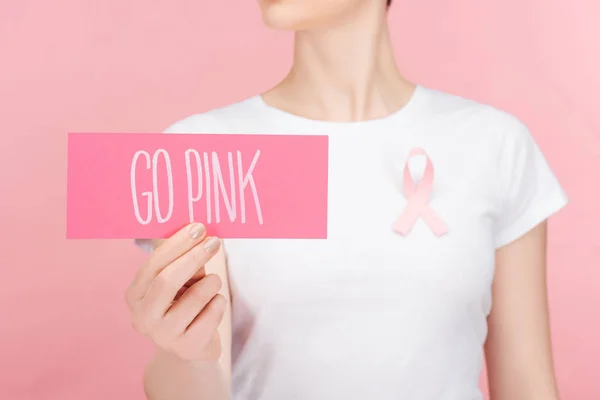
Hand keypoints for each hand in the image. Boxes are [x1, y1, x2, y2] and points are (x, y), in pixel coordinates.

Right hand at [126, 223, 225, 362]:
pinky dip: (219, 303)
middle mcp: (143, 317)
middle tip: (215, 242)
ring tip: (213, 282)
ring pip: (195, 298)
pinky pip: (211, 315)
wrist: (193, 345)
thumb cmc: (185, 300)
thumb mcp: (180, 276)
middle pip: (167, 281)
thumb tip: (195, 228)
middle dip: (194, 257)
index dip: (177, 245)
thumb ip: (183, 255)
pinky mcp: (187, 348)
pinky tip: (214, 304)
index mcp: (135, 295)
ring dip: (211, 283)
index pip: (152, 265)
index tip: (199, 228)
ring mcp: (164, 336)